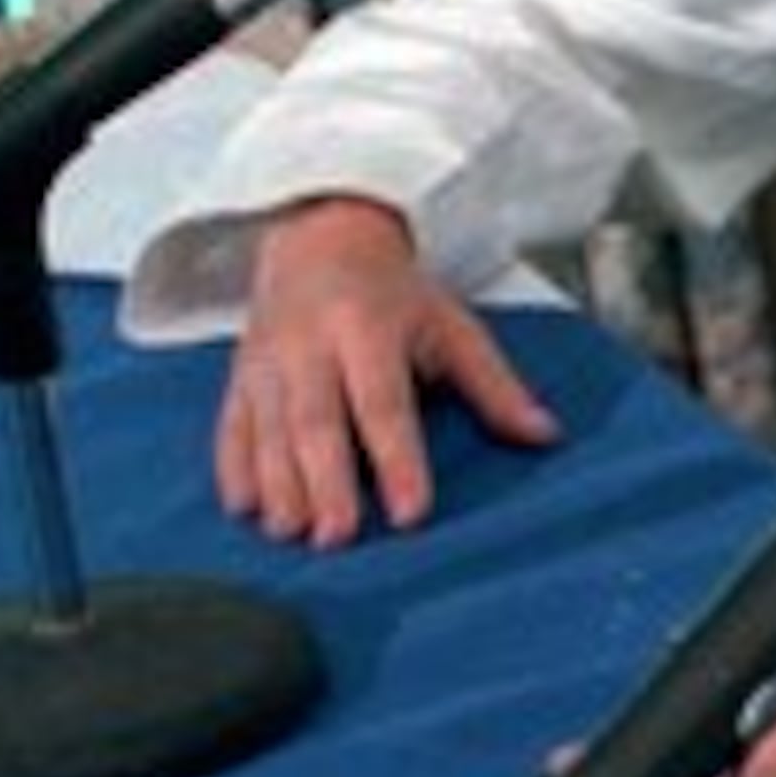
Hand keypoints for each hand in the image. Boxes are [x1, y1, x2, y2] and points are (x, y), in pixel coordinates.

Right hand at [216, 196, 559, 543]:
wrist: (320, 238)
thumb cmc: (394, 294)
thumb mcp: (452, 325)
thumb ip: (494, 385)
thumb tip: (545, 435)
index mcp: (368, 328)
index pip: (384, 403)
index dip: (398, 459)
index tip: (412, 512)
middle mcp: (310, 345)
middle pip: (316, 422)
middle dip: (326, 483)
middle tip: (339, 537)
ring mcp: (266, 362)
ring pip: (268, 429)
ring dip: (279, 486)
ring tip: (293, 533)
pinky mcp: (240, 377)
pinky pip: (231, 425)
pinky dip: (234, 468)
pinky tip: (245, 508)